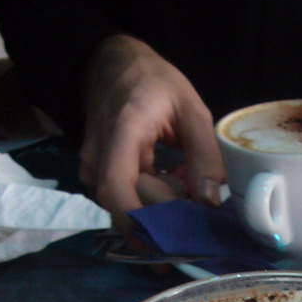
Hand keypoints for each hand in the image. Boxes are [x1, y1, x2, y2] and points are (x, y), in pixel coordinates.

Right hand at [79, 35, 224, 235]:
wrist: (114, 64)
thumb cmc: (154, 82)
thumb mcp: (191, 108)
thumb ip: (204, 154)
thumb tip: (209, 202)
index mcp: (122, 133)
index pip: (118, 191)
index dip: (143, 222)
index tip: (176, 238)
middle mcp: (98, 157)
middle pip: (127, 207)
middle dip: (164, 218)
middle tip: (197, 213)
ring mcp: (93, 169)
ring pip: (127, 207)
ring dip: (160, 208)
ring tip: (184, 189)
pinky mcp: (98, 177)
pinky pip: (126, 199)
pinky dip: (152, 199)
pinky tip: (170, 182)